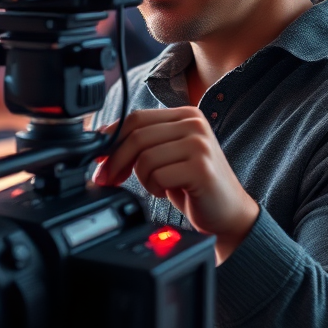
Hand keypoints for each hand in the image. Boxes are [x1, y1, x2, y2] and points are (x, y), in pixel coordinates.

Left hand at [94, 107, 258, 263]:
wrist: (228, 212)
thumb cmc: (194, 184)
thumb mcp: (167, 155)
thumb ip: (143, 142)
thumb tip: (100, 140)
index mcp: (186, 115)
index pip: (136, 118)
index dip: (111, 139)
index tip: (99, 159)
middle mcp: (195, 124)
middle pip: (136, 135)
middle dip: (116, 161)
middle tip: (109, 180)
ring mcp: (200, 144)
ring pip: (144, 157)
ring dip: (143, 179)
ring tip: (158, 185)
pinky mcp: (201, 168)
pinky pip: (158, 176)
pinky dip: (155, 188)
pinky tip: (169, 191)